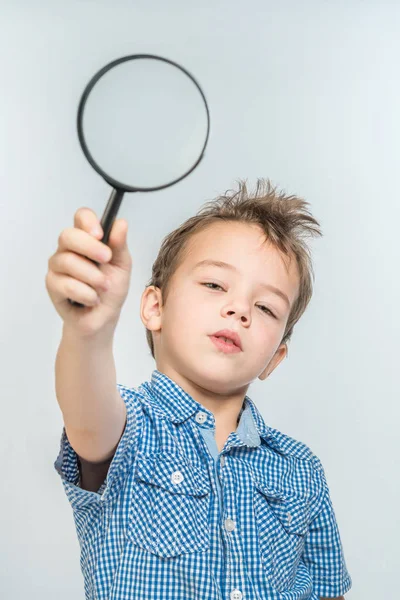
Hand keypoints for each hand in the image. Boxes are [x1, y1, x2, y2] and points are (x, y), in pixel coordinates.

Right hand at [45, 207, 132, 336]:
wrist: (103, 319)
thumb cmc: (111, 290)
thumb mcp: (122, 266)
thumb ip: (120, 245)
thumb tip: (120, 223)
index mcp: (87, 239)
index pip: (81, 217)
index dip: (88, 222)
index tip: (100, 234)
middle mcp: (69, 249)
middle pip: (68, 235)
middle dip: (90, 248)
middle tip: (107, 260)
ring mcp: (57, 266)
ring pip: (67, 261)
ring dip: (92, 277)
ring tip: (104, 288)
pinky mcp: (52, 285)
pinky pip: (66, 284)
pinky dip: (86, 294)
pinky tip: (92, 299)